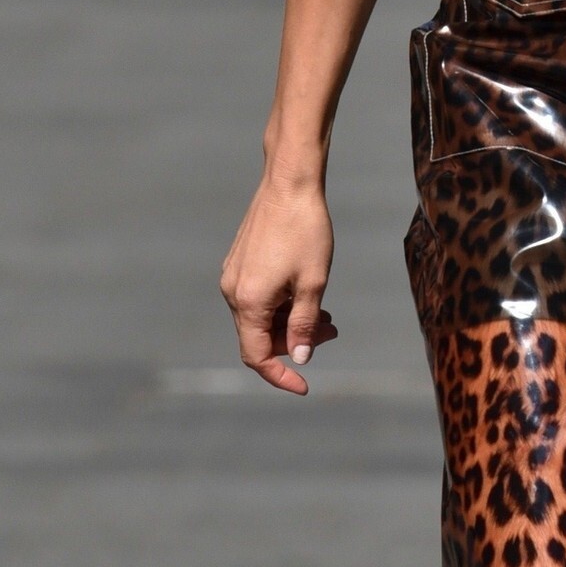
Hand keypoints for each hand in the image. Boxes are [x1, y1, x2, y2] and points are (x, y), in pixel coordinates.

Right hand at [220, 174, 337, 395]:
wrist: (290, 182)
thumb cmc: (306, 230)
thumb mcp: (313, 282)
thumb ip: (304, 325)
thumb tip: (298, 358)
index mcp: (248, 301)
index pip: (256, 356)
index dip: (280, 375)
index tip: (305, 384)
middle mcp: (233, 291)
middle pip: (259, 336)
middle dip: (294, 341)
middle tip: (332, 330)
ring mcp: (234, 275)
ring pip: (260, 316)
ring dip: (290, 321)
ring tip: (325, 313)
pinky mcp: (239, 262)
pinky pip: (258, 296)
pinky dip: (281, 303)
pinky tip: (306, 293)